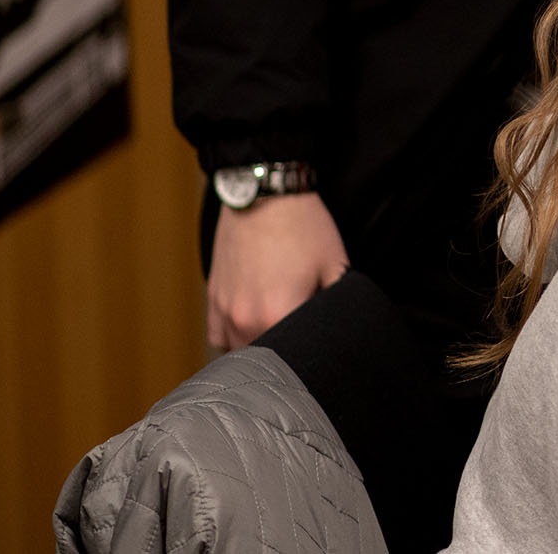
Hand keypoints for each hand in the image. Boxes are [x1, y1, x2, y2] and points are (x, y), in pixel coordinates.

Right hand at [207, 192, 349, 349]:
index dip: (310, 360)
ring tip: (279, 339)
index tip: (319, 354)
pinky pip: (219, 337)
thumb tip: (344, 329)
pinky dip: (234, 339)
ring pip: (238, 353)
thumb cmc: (303, 226)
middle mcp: (245, 320)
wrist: (264, 194)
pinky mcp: (213, 298)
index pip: (294, 360)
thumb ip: (337, 304)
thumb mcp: (335, 264)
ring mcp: (225, 310)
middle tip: (303, 346)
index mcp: (279, 315)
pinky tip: (253, 329)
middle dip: (284, 359)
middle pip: (263, 362)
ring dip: (257, 351)